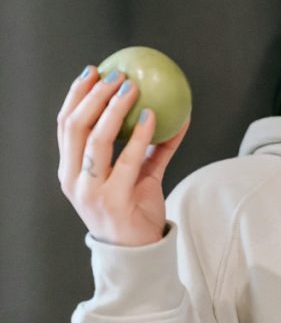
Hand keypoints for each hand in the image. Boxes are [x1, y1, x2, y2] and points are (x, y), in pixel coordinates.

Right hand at [57, 65, 189, 246]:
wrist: (138, 251)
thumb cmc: (135, 207)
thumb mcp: (138, 173)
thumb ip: (150, 145)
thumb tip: (173, 111)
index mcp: (70, 170)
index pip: (65, 125)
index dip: (76, 96)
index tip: (92, 71)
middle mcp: (74, 179)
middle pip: (75, 127)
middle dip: (93, 95)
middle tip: (116, 74)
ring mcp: (90, 190)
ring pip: (97, 140)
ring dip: (115, 109)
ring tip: (133, 87)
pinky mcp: (112, 199)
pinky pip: (128, 159)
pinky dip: (141, 134)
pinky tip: (153, 115)